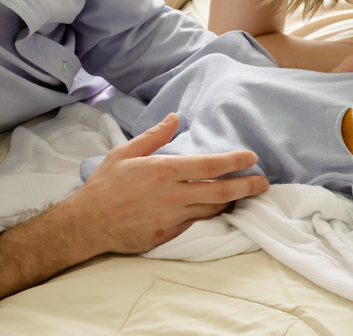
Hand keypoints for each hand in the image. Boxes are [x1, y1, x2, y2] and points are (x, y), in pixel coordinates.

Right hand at [72, 113, 268, 253]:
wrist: (88, 224)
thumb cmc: (105, 185)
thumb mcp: (125, 152)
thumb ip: (154, 136)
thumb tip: (175, 118)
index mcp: (165, 171)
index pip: (209, 166)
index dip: (235, 162)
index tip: (251, 158)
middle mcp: (174, 195)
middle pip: (220, 192)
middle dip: (246, 187)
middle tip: (264, 183)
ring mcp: (173, 218)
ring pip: (212, 210)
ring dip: (232, 203)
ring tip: (247, 196)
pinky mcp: (169, 235)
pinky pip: (197, 223)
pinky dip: (211, 216)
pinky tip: (220, 211)